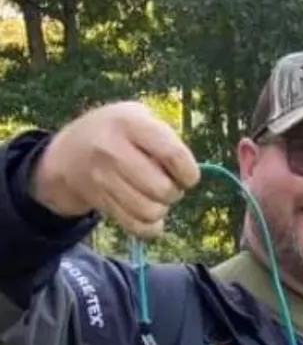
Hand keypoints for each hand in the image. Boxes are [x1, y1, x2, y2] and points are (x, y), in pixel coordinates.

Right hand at [32, 102, 200, 237]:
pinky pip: (135, 226)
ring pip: (150, 211)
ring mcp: (102, 177)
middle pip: (162, 189)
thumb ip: (166, 140)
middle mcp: (112, 148)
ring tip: (155, 197)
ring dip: (160, 210)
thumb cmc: (120, 132)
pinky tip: (149, 216)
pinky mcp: (98, 200)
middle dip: (174, 192)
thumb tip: (188, 177)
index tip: (187, 174)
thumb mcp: (139, 117)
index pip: (173, 155)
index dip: (189, 172)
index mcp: (129, 122)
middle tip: (167, 184)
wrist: (70, 151)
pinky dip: (149, 227)